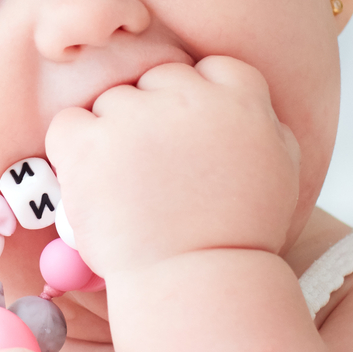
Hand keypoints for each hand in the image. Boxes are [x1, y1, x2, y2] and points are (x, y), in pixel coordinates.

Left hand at [44, 56, 300, 278]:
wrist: (197, 281)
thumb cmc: (242, 235)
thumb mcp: (285, 169)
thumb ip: (267, 121)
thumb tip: (243, 99)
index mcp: (241, 95)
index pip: (210, 70)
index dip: (198, 105)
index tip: (194, 144)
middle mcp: (187, 94)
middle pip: (156, 80)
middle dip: (154, 118)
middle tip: (157, 172)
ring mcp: (134, 115)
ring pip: (112, 102)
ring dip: (114, 136)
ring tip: (130, 189)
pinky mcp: (89, 142)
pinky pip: (68, 124)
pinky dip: (73, 150)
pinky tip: (95, 184)